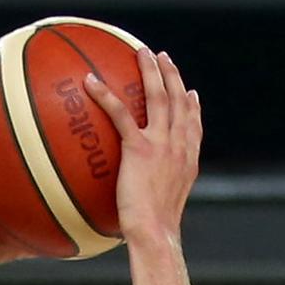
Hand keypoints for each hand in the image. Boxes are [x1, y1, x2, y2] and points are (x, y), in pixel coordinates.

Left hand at [83, 48, 200, 246]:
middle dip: (172, 76)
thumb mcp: (162, 211)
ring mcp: (162, 144)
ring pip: (159, 97)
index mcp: (188, 160)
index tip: (192, 93)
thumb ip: (154, 197)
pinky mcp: (140, 147)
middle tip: (163, 58)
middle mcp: (180, 146)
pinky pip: (120, 113)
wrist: (155, 232)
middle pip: (179, 101)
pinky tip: (90, 81)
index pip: (194, 126)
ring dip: (150, 71)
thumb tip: (138, 208)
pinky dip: (105, 95)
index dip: (193, 107)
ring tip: (142, 52)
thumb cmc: (154, 231)